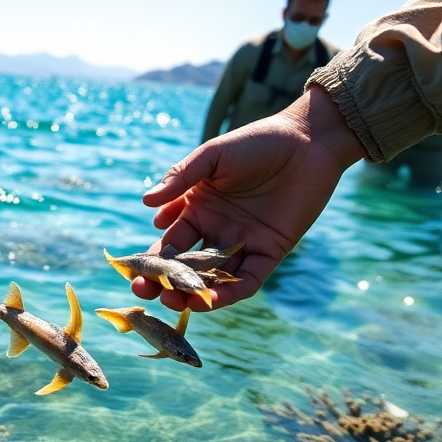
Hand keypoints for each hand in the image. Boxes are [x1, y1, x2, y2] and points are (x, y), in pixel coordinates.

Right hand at [135, 85, 365, 310]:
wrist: (307, 140)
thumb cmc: (256, 142)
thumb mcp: (212, 156)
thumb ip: (181, 179)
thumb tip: (145, 202)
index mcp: (198, 209)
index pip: (169, 243)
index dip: (152, 260)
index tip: (134, 273)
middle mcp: (217, 231)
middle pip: (187, 267)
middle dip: (166, 283)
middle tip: (146, 293)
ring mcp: (243, 244)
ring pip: (215, 279)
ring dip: (194, 294)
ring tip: (175, 301)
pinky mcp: (270, 252)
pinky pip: (247, 281)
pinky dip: (229, 294)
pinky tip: (209, 300)